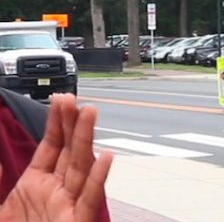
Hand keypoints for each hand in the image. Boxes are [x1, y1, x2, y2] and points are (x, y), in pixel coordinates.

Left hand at [0, 93, 112, 221]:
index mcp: (33, 186)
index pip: (50, 146)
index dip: (56, 122)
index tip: (61, 100)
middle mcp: (54, 192)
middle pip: (68, 151)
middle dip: (73, 124)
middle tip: (76, 99)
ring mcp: (66, 207)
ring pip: (80, 168)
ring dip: (86, 140)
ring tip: (90, 113)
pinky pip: (89, 200)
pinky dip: (98, 180)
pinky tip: (105, 158)